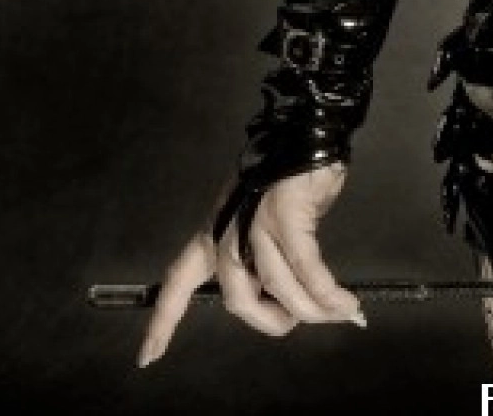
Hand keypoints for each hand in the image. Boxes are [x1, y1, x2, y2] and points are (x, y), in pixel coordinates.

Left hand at [137, 164, 365, 367]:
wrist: (304, 132)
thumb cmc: (287, 176)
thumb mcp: (261, 219)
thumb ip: (267, 256)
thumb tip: (299, 297)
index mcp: (213, 234)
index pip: (177, 283)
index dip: (163, 323)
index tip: (146, 359)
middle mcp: (227, 233)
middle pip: (238, 301)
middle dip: (273, 321)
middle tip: (301, 321)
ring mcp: (255, 226)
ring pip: (278, 288)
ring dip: (313, 310)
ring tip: (341, 313)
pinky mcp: (287, 220)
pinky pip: (308, 270)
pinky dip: (328, 293)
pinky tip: (345, 304)